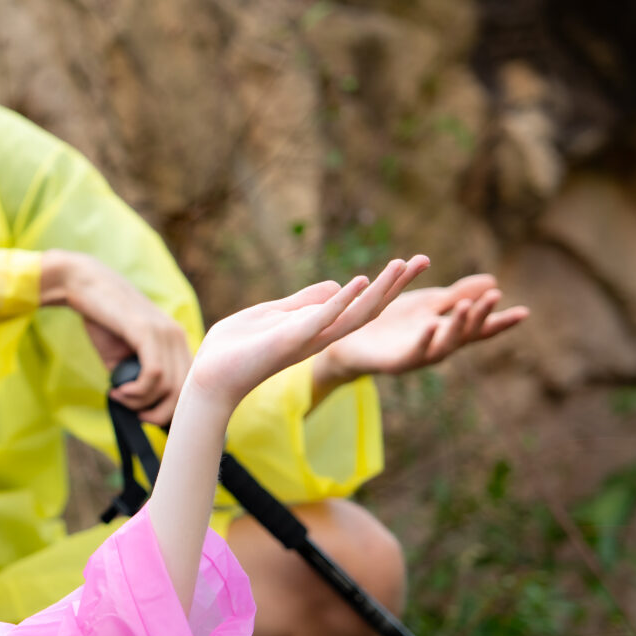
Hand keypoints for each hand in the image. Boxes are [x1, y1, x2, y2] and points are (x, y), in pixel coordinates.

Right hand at [42, 250, 191, 423]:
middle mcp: (177, 336)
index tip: (146, 416)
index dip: (171, 410)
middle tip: (135, 414)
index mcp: (176, 341)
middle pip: (184, 393)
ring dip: (142, 402)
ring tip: (120, 397)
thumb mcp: (122, 356)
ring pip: (169, 387)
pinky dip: (137, 391)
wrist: (84, 285)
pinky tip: (119, 390)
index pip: (190, 386)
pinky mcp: (147, 331)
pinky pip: (154, 374)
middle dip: (159, 414)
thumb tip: (143, 408)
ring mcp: (165, 333)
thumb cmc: (102, 321)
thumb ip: (137, 378)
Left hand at [186, 256, 430, 411]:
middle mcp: (320, 337)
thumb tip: (338, 284)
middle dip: (397, 285)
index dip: (386, 285)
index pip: (361, 305)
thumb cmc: (236, 347)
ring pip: (355, 315)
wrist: (209, 374)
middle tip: (426, 260)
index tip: (410, 263)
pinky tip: (358, 280)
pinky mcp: (290, 340)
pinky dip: (341, 300)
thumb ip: (305, 301)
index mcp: (317, 329)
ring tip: (403, 265)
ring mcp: (307, 339)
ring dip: (380, 289)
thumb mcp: (274, 314)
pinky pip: (321, 319)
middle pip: (370, 310)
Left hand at [311, 273, 529, 399]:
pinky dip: (423, 340)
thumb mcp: (427, 303)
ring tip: (468, 306)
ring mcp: (418, 356)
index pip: (479, 327)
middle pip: (466, 334)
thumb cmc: (392, 323)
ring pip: (445, 344)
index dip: (500, 321)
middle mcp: (437, 346)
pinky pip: (412, 353)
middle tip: (494, 297)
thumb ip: (457, 294)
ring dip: (457, 326)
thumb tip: (494, 281)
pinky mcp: (396, 363)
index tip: (524, 312)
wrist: (350, 339)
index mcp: (446, 331)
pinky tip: (430, 325)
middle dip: (480, 316)